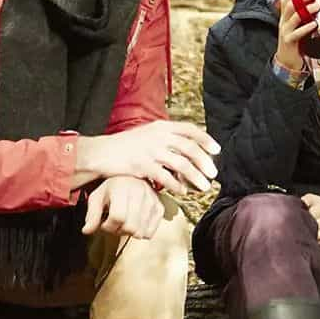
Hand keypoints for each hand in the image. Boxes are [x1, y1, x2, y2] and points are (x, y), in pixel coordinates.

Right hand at [77, 120, 220, 193]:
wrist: (102, 153)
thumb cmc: (126, 145)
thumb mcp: (148, 134)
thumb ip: (168, 138)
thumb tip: (189, 148)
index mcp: (162, 126)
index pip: (190, 130)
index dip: (206, 139)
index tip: (217, 150)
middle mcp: (158, 136)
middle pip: (190, 148)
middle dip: (204, 162)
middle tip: (213, 174)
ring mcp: (151, 151)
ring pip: (181, 165)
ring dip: (195, 177)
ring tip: (204, 187)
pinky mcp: (143, 166)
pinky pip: (166, 178)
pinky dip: (177, 186)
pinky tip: (183, 192)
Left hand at [82, 176, 165, 238]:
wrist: (130, 177)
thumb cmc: (111, 189)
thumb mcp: (96, 198)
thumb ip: (91, 215)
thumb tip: (86, 231)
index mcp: (122, 187)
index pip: (118, 217)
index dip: (108, 226)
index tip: (104, 223)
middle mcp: (140, 191)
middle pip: (130, 227)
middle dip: (119, 231)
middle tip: (114, 224)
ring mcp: (152, 200)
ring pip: (140, 232)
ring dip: (129, 232)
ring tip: (125, 222)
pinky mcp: (160, 207)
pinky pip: (150, 232)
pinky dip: (141, 232)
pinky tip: (135, 223)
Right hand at [275, 0, 319, 72]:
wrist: (287, 61)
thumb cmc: (296, 43)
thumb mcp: (300, 27)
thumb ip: (308, 19)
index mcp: (286, 17)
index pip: (286, 0)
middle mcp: (284, 22)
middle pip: (289, 6)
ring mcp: (286, 31)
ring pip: (293, 17)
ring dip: (305, 10)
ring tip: (316, 6)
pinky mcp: (289, 41)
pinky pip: (296, 33)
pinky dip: (305, 28)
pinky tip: (313, 25)